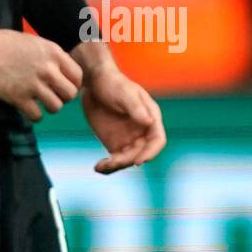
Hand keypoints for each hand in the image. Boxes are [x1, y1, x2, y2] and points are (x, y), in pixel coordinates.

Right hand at [0, 22, 82, 121]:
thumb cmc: (7, 43)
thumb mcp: (36, 43)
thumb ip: (53, 58)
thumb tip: (64, 74)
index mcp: (54, 53)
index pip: (78, 76)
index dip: (73, 83)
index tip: (63, 85)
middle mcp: (47, 69)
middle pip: (70, 94)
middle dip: (62, 97)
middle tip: (52, 94)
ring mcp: (33, 84)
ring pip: (56, 107)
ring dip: (49, 106)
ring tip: (39, 100)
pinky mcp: (19, 98)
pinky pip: (37, 116)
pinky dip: (33, 114)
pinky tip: (27, 106)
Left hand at [76, 44, 166, 172]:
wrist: (93, 83)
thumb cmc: (112, 83)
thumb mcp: (124, 92)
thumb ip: (135, 107)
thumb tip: (149, 122)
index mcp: (150, 118)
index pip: (157, 140)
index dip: (151, 153)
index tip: (138, 162)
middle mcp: (142, 131)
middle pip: (141, 154)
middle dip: (128, 161)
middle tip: (111, 162)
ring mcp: (129, 139)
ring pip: (127, 160)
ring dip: (116, 166)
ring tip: (101, 166)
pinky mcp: (115, 143)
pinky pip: (115, 160)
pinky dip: (108, 167)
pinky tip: (98, 168)